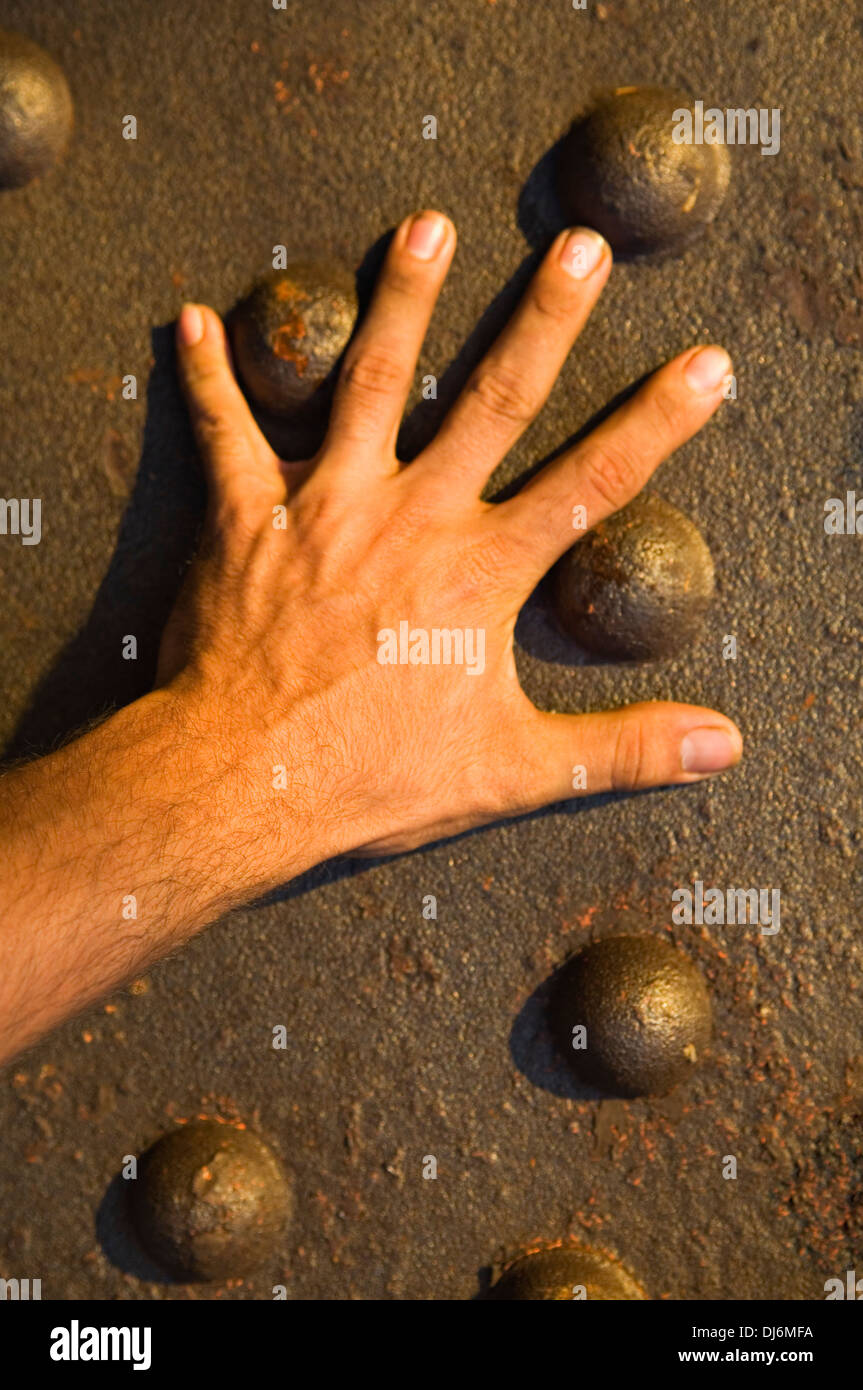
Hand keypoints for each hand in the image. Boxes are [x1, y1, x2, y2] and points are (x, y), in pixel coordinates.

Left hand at [160, 209, 741, 872]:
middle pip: (492, 400)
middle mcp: (412, 517)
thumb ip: (619, 750)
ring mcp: (326, 505)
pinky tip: (195, 322)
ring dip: (400, 301)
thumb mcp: (511, 770)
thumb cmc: (370, 776)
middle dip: (544, 319)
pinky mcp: (246, 518)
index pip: (590, 483)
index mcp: (480, 571)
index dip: (656, 424)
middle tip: (577, 247)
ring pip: (370, 382)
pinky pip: (225, 432)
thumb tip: (719, 746)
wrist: (244, 781)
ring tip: (425, 227)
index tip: (703, 365)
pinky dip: (209, 377)